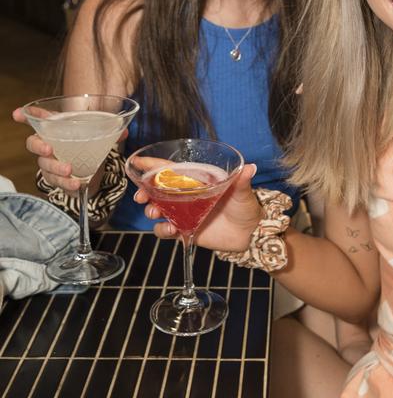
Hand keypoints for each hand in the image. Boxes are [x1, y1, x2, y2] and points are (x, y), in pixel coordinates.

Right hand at [13, 107, 127, 194]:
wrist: (94, 170)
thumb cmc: (91, 146)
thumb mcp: (102, 136)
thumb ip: (112, 132)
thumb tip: (123, 131)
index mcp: (57, 128)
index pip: (38, 119)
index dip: (26, 116)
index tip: (18, 113)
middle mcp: (49, 144)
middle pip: (34, 143)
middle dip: (39, 145)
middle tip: (50, 148)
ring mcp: (50, 163)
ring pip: (44, 165)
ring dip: (56, 168)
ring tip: (70, 170)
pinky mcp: (57, 179)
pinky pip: (56, 182)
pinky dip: (67, 184)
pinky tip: (77, 183)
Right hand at [136, 162, 261, 251]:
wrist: (249, 234)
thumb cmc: (246, 208)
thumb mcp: (243, 193)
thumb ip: (243, 181)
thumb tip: (250, 167)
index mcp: (197, 181)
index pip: (171, 170)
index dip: (152, 166)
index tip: (137, 163)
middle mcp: (187, 195)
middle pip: (158, 190)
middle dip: (145, 191)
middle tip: (140, 196)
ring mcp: (184, 213)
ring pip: (158, 209)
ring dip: (151, 210)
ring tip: (155, 212)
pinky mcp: (185, 229)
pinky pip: (166, 230)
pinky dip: (163, 230)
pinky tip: (171, 230)